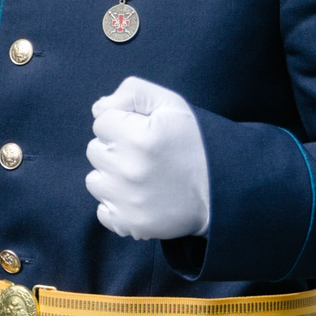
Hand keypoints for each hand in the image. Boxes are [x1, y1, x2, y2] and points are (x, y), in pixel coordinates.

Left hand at [84, 77, 211, 240]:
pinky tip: (139, 198)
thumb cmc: (196, 144)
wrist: (221, 193)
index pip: (101, 121)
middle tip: (144, 155)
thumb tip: (98, 108)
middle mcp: (129, 169)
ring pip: (95, 181)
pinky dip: (116, 206)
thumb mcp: (172, 105)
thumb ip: (132, 92)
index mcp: (139, 137)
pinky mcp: (129, 223)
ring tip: (141, 177)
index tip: (142, 133)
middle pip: (94, 150)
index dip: (122, 124)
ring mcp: (127, 200)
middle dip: (115, 149)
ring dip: (112, 177)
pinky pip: (103, 212)